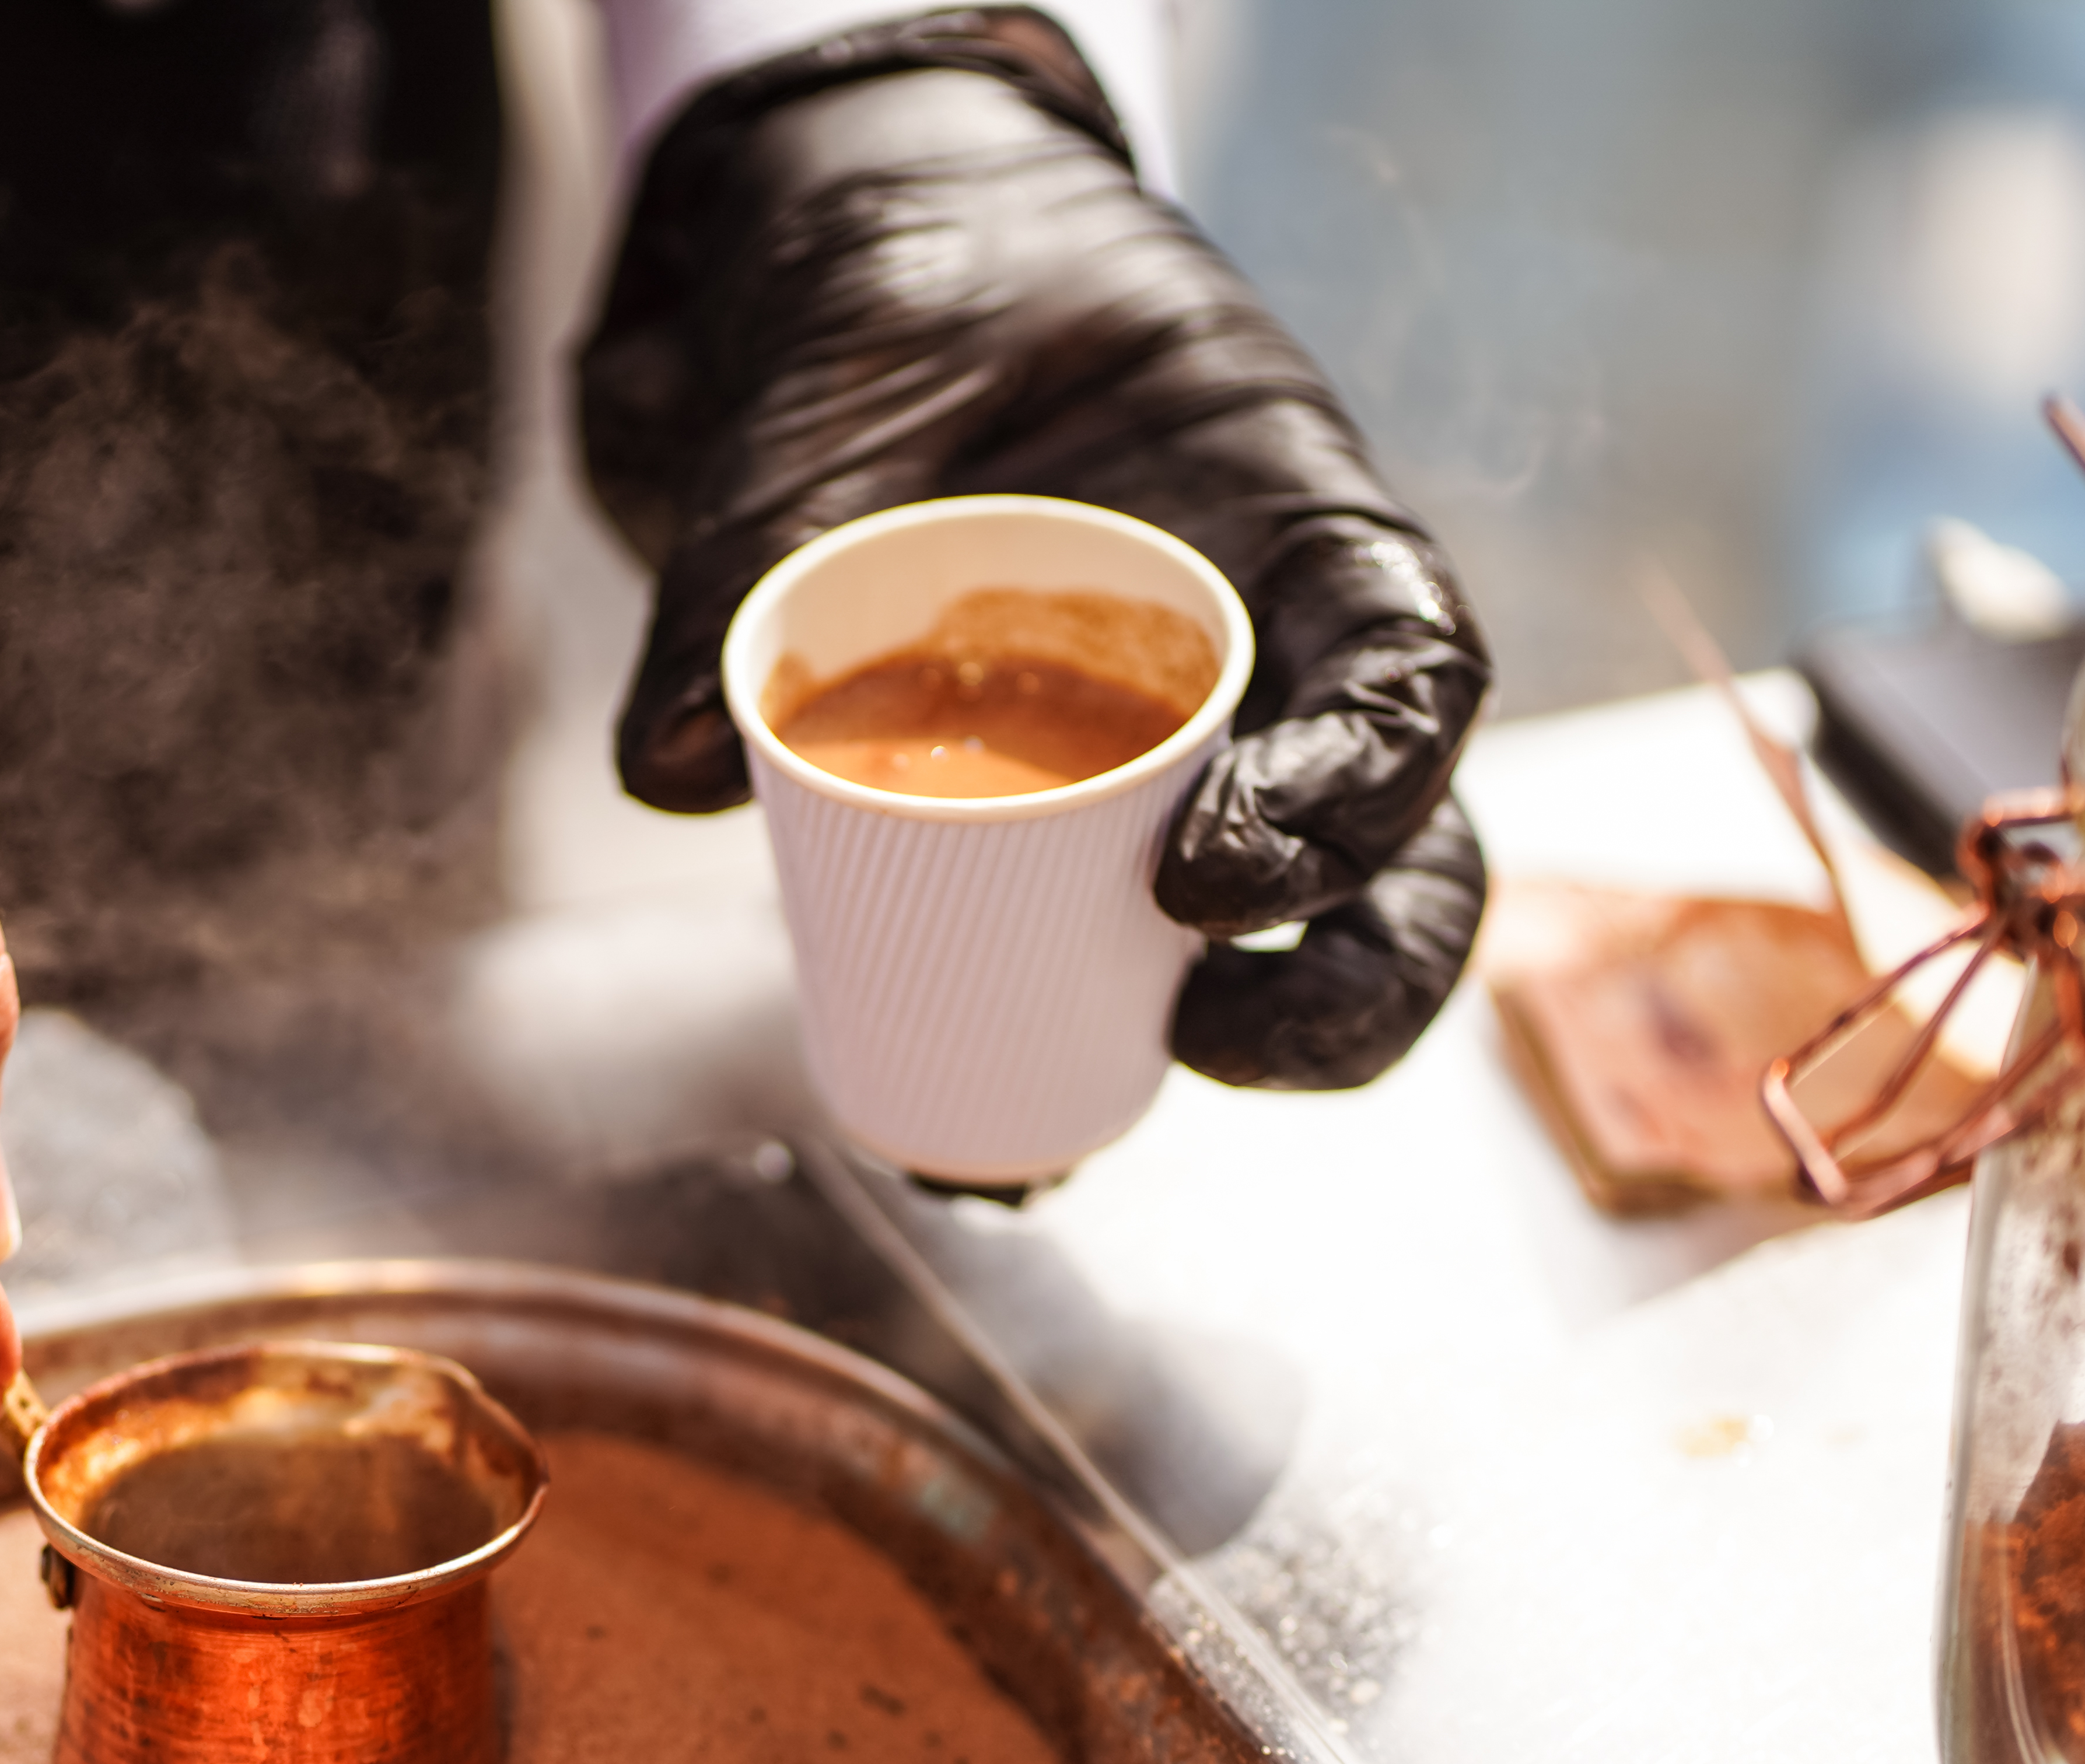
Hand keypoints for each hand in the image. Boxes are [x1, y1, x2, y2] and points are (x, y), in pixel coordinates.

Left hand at [581, 9, 1490, 1089]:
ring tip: (1058, 1142)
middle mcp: (1283, 666)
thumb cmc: (920, 304)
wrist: (875, 300)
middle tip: (1213, 1047)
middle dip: (1346, 980)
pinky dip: (1049, 1051)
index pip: (1409, 674)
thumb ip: (761, 538)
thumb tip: (675, 761)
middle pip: (1405, 854)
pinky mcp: (1082, 825)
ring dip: (1213, 1058)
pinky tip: (966, 1141)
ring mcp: (1199, 754)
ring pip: (1289, 935)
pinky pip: (1103, 952)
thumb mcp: (848, 374)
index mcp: (1296, 530)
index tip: (1209, 881)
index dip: (1355, 796)